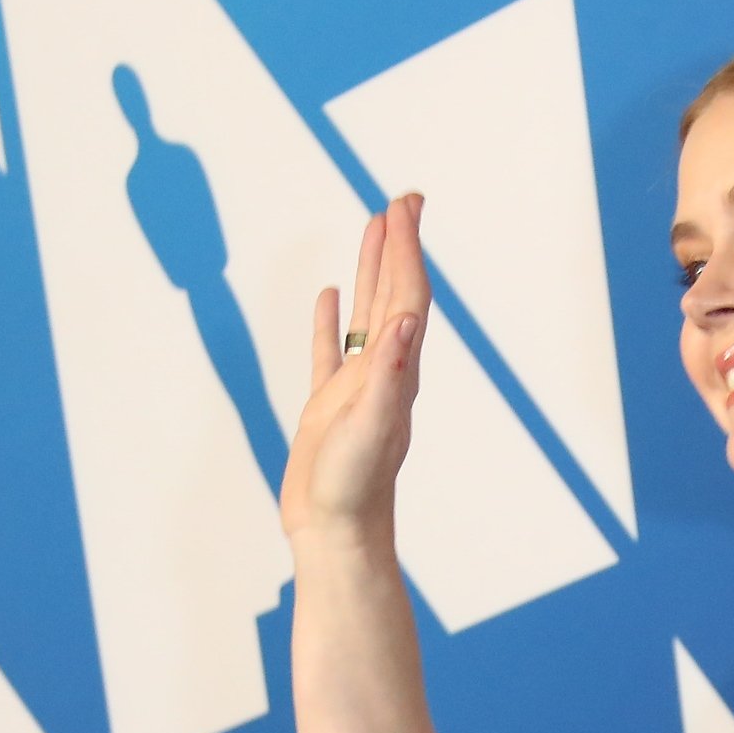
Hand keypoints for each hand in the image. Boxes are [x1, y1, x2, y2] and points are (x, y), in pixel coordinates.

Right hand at [282, 191, 431, 546]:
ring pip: (364, 313)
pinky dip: (329, 319)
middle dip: (399, 245)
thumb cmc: (354, 489)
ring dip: (371, 270)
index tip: (403, 207)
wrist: (338, 534)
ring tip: (373, 227)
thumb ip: (388, 374)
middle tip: (402, 198)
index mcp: (396, 372)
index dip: (406, 250)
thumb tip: (406, 321)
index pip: (406, 297)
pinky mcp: (329, 407)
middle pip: (394, 293)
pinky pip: (330, 351)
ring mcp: (356, 387)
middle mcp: (383, 373)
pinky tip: (326, 296)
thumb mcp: (372, 426)